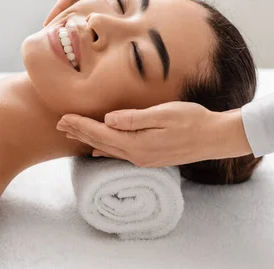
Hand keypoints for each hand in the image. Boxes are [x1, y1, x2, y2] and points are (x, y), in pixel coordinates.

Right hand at [44, 0, 198, 25]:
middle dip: (62, 19)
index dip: (59, 8)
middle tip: (50, 38)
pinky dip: (91, 23)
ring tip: (64, 41)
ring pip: (86, 9)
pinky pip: (99, 12)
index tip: (48, 24)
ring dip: (75, 22)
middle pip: (75, 2)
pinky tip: (86, 36)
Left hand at [56, 102, 252, 167]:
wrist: (215, 138)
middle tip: (58, 124)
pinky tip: (97, 151)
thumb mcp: (164, 114)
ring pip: (108, 150)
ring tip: (71, 134)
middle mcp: (136, 155)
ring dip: (88, 141)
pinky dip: (104, 149)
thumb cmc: (192, 120)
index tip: (63, 118)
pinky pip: (119, 154)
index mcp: (137, 143)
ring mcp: (143, 159)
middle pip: (100, 143)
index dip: (80, 125)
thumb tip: (108, 119)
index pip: (101, 133)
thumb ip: (134, 118)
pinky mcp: (149, 157)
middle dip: (78, 133)